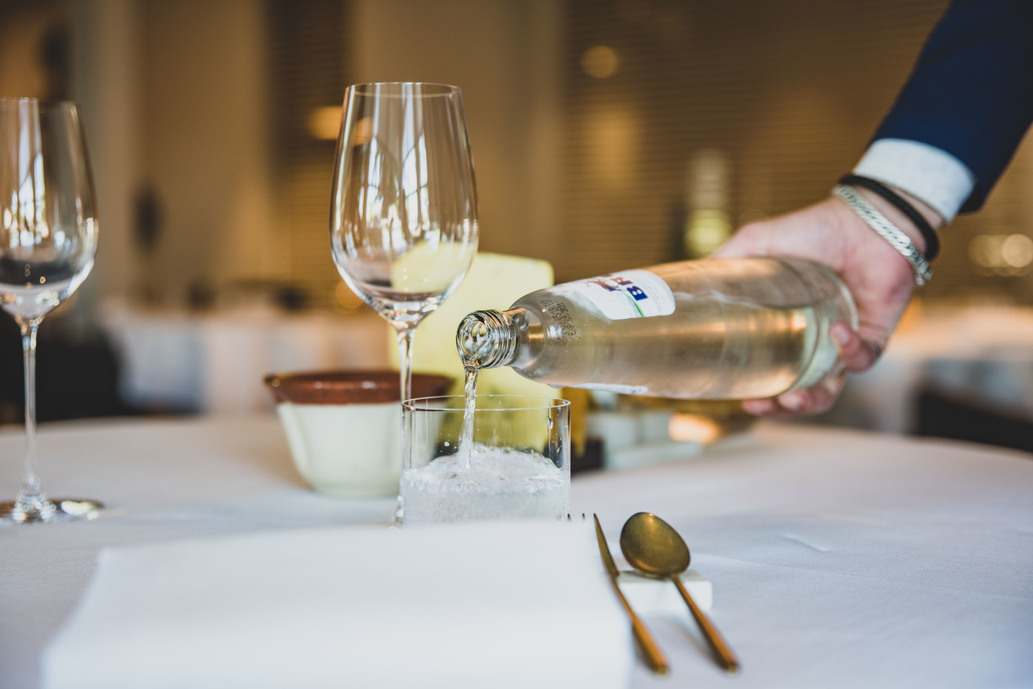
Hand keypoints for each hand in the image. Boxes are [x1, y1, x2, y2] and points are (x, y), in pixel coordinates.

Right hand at [714, 194, 922, 416]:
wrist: (866, 218)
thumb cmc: (814, 228)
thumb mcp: (755, 242)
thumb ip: (722, 262)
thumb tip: (686, 282)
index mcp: (788, 327)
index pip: (772, 371)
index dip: (759, 393)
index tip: (742, 400)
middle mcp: (816, 341)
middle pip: (800, 391)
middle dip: (782, 410)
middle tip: (764, 406)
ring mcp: (846, 341)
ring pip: (831, 389)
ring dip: (812, 400)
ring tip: (796, 397)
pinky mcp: (875, 335)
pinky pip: (863, 359)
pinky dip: (849, 351)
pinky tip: (837, 332)